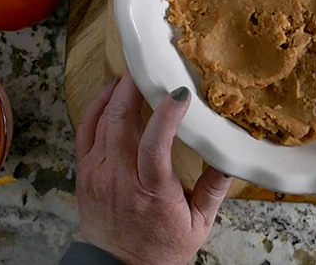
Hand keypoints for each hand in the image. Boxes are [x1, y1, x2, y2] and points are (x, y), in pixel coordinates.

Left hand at [75, 75, 231, 264]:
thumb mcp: (198, 224)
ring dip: (117, 93)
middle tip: (151, 69)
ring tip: (134, 75)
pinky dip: (96, 106)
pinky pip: (85, 128)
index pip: (154, 145)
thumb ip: (214, 189)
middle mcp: (119, 178)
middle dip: (135, 88)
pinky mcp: (85, 170)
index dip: (166, 114)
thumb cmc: (160, 248)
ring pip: (101, 120)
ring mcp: (98, 172)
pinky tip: (110, 92)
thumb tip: (230, 156)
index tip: (180, 93)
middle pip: (120, 121)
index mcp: (151, 192)